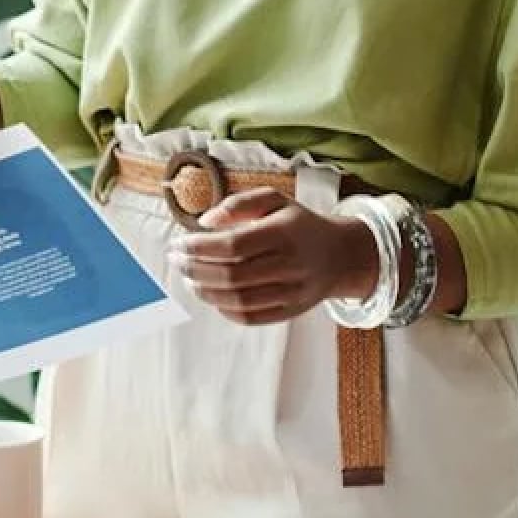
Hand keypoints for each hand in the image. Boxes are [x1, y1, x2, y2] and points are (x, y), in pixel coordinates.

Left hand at [168, 190, 370, 325]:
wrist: (341, 255)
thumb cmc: (299, 224)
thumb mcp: (275, 200)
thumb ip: (238, 204)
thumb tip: (204, 222)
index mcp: (284, 232)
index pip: (233, 245)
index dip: (199, 247)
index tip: (178, 244)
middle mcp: (290, 264)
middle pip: (231, 275)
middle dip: (195, 269)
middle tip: (176, 261)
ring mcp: (291, 291)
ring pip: (237, 299)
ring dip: (205, 291)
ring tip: (189, 278)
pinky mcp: (290, 311)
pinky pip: (249, 317)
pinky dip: (223, 308)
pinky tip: (211, 294)